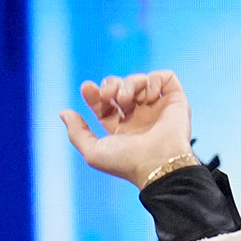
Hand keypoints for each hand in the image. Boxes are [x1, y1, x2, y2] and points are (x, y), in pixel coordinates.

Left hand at [57, 70, 192, 185]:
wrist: (157, 163)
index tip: (87, 88)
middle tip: (109, 95)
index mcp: (121, 129)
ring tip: (128, 100)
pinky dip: (154, 80)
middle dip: (111, 84)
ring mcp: (157, 108)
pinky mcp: (176, 101)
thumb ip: (76, 133)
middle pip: (120, 87)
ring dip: (130, 84)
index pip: (104, 104)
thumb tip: (64, 113)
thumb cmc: (126, 162)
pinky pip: (166, 77)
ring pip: (140, 80)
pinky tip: (149, 96)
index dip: (94, 94)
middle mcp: (140, 117)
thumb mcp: (93, 153)